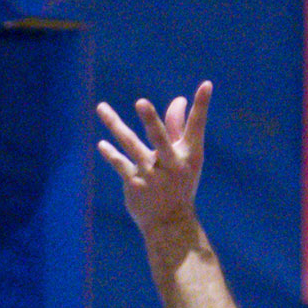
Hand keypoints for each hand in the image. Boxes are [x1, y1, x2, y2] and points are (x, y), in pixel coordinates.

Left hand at [96, 82, 214, 244]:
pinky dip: (110, 153)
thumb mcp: (184, 157)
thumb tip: (179, 99)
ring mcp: (151, 174)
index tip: (207, 84)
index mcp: (189, 155)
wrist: (170, 222)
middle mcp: (172, 163)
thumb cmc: (179, 183)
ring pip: (130, 145)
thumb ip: (178, 127)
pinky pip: (119, 163)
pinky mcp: (134, 184)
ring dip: (115, 126)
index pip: (196, 125)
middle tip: (141, 102)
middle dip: (151, 120)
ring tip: (101, 107)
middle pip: (160, 138)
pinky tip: (102, 143)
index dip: (202, 105)